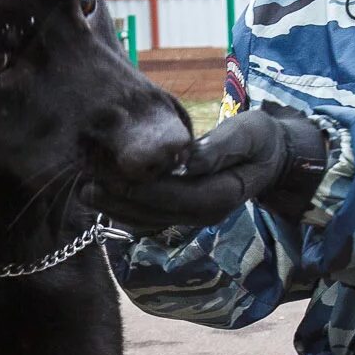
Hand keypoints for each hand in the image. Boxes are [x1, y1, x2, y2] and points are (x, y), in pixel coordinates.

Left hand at [87, 103, 328, 230]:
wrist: (269, 157)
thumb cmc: (258, 140)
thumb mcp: (249, 134)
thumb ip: (220, 148)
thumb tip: (189, 160)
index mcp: (223, 196)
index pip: (179, 198)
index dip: (145, 190)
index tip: (114, 175)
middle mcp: (205, 214)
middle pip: (157, 215)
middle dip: (121, 202)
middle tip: (87, 185)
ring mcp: (192, 217)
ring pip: (148, 221)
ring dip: (115, 210)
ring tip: (86, 191)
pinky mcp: (180, 212)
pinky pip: (148, 218)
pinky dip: (123, 209)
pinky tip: (101, 194)